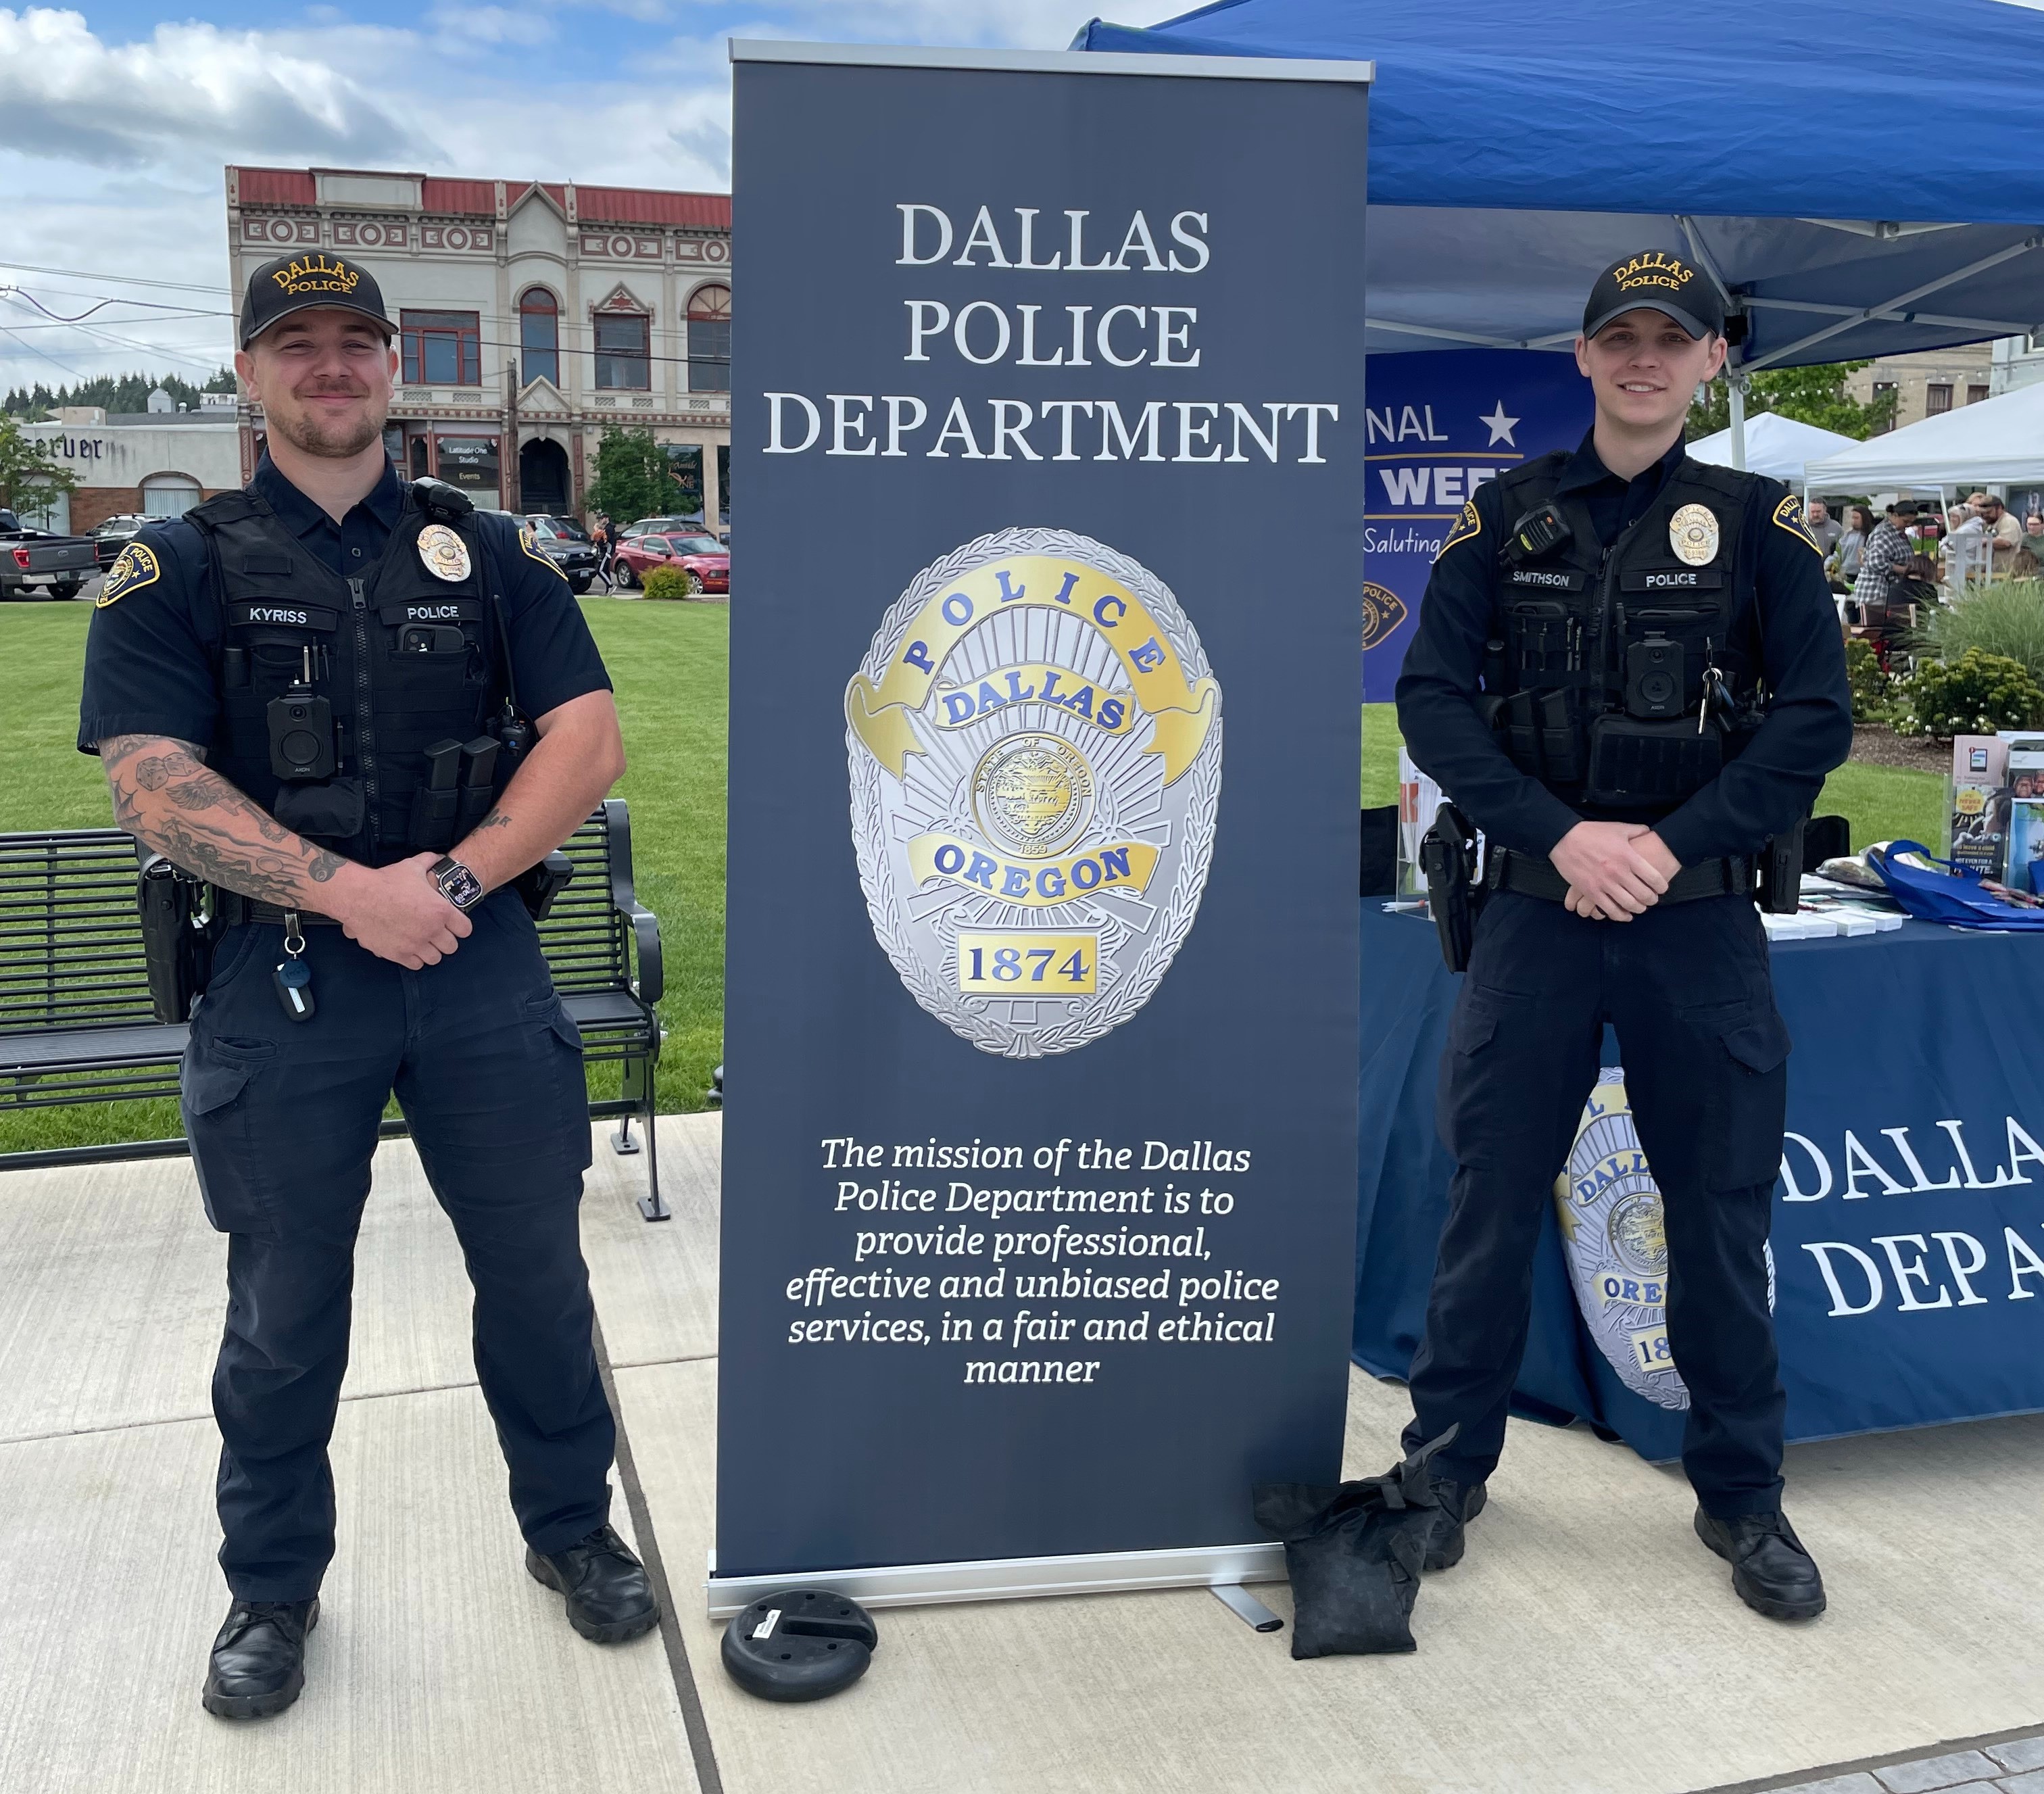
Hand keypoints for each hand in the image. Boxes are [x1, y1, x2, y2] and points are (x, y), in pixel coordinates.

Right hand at [328, 852, 472, 967]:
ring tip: (424, 942)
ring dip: (431, 951)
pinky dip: (415, 958)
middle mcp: (431, 930)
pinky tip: (410, 948)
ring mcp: (415, 944)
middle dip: (446, 940)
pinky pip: (416, 964)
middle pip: (451, 947)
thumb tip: (439, 858)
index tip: (454, 924)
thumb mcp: (412, 866)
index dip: (460, 926)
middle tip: (437, 933)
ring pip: (435, 958)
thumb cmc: (386, 881)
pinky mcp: (398, 954)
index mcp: (440, 910)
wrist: (358, 896)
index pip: (465, 929)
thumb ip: (430, 861)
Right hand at [1551, 821, 1670, 921]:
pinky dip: (1619, 915)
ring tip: (1640, 908)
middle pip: (1644, 895)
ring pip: (1628, 905)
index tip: (1662, 888)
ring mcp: (1604, 883)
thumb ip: (1637, 831)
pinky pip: (1609, 909)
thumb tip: (1650, 832)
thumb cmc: (1591, 832)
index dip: (1662, 886)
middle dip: (1652, 900)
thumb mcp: (1618, 828)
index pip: (1654, 878)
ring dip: (1638, 909)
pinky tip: (1624, 915)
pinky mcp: (1590, 891)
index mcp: (1628, 856)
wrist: (1564, 838)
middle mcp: (1619, 872)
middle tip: (1652, 900)